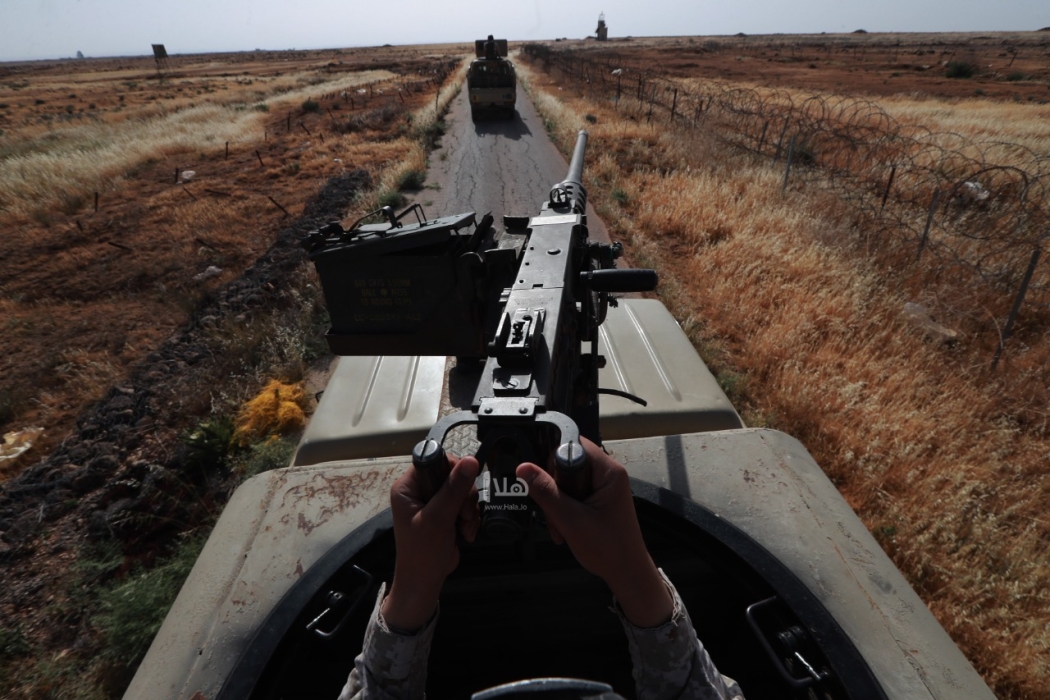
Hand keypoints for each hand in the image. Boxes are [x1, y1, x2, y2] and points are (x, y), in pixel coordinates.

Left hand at [382, 454, 479, 631]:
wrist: (424, 582)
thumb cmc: (423, 551)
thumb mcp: (439, 518)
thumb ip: (454, 489)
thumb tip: (471, 459)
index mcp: (408, 486)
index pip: (433, 459)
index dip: (452, 468)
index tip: (462, 485)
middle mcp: (419, 490)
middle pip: (452, 474)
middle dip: (464, 496)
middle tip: (464, 514)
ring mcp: (433, 502)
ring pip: (462, 490)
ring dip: (469, 510)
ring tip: (464, 527)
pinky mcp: (445, 514)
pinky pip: (465, 505)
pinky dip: (470, 519)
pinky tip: (466, 533)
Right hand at [516, 439, 672, 627]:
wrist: (626, 573)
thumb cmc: (610, 550)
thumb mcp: (572, 520)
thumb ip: (546, 493)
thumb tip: (524, 469)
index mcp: (609, 472)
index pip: (574, 445)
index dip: (555, 460)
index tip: (545, 482)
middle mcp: (607, 474)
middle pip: (567, 464)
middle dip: (553, 489)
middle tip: (554, 513)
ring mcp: (602, 487)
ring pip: (565, 482)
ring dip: (556, 504)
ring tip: (561, 527)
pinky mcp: (596, 499)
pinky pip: (571, 495)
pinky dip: (563, 511)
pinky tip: (564, 529)